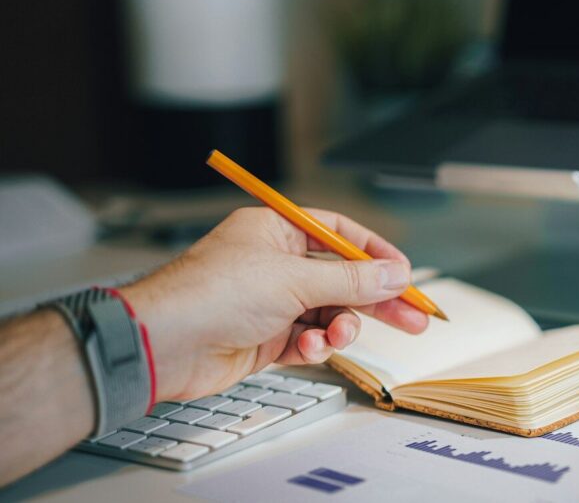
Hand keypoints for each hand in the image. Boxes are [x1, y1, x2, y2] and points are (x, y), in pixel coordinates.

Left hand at [120, 207, 427, 401]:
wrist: (163, 343)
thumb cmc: (211, 294)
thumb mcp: (294, 279)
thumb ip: (351, 280)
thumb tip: (394, 275)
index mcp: (277, 230)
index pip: (340, 233)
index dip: (375, 253)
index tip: (405, 274)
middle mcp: (274, 263)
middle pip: (341, 277)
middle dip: (376, 299)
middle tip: (414, 317)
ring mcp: (270, 301)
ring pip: (328, 313)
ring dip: (340, 327)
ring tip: (337, 336)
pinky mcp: (265, 337)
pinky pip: (307, 340)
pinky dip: (314, 347)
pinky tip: (310, 350)